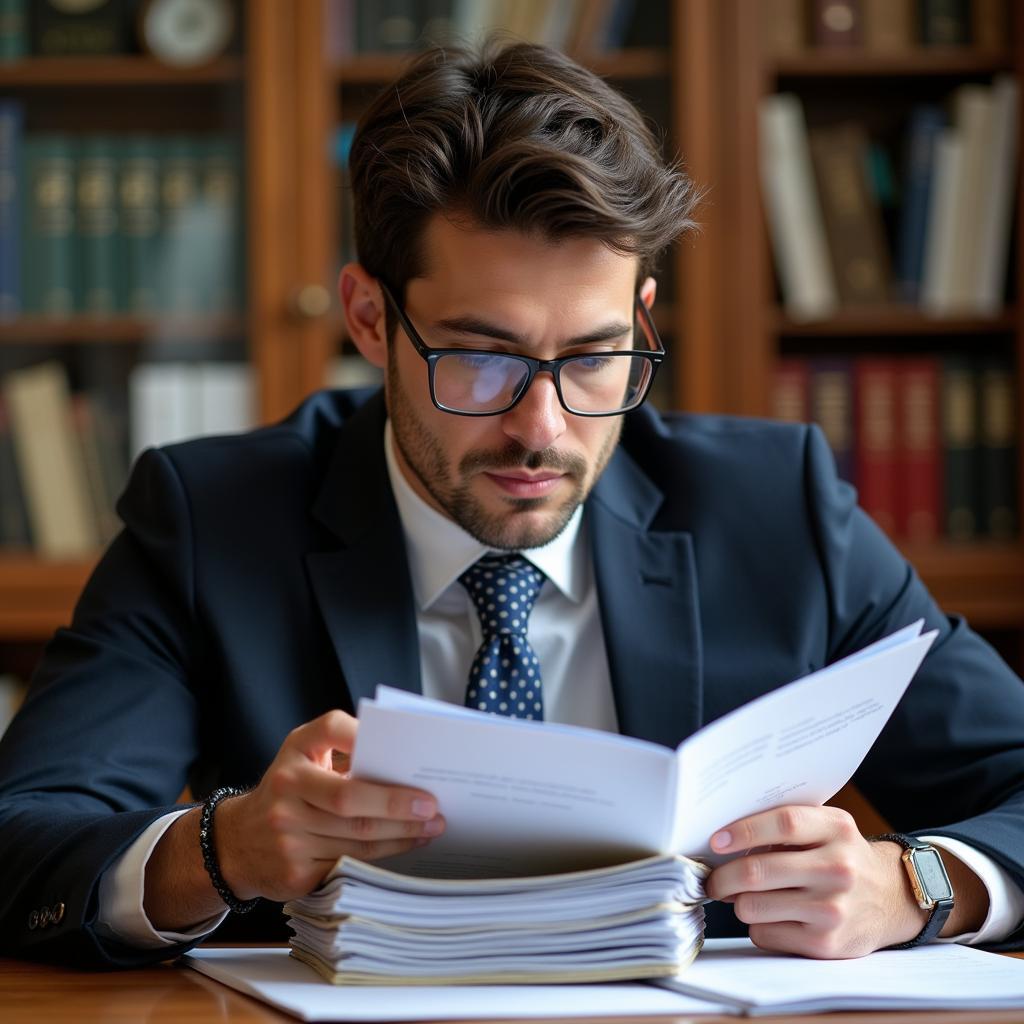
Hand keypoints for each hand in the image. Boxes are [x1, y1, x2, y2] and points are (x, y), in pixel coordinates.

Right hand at [214, 710, 444, 901]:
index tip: (402, 750)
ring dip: (401, 834)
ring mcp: (287, 834)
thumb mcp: (304, 753)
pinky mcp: (295, 872)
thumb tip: (399, 757)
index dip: (365, 738)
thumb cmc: (288, 788)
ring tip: (430, 827)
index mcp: (295, 752)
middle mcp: (287, 790)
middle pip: (351, 800)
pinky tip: (405, 845)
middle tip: (431, 806)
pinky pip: (350, 862)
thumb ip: (342, 744)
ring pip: (357, 837)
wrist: (237, 842)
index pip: (333, 732)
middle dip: (397, 805)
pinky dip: (384, 855)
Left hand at [704, 805, 927, 957]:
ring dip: (740, 903)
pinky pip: (765, 934)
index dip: (743, 831)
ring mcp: (833, 908)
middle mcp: (838, 868)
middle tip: (712, 880)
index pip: (783, 824)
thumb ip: (786, 825)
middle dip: (722, 877)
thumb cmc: (842, 856)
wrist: (892, 898)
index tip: (715, 841)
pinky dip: (759, 926)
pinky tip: (774, 917)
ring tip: (748, 896)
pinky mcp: (825, 943)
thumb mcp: (827, 827)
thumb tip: (724, 840)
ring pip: (753, 907)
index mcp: (836, 829)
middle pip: (758, 872)